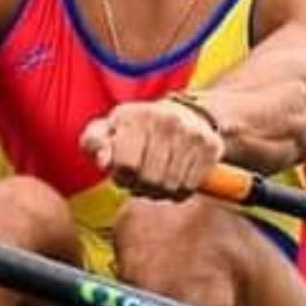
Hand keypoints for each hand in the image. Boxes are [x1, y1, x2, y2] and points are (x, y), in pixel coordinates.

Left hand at [80, 95, 223, 198]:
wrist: (186, 113)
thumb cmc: (138, 127)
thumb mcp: (109, 128)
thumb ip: (94, 142)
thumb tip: (104, 162)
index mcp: (136, 115)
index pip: (126, 165)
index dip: (121, 177)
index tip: (123, 172)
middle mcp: (166, 121)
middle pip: (149, 179)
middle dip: (140, 186)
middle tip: (139, 179)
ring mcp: (191, 134)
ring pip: (170, 186)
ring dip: (159, 191)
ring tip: (155, 179)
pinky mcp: (210, 147)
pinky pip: (190, 186)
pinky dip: (179, 191)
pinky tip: (173, 179)